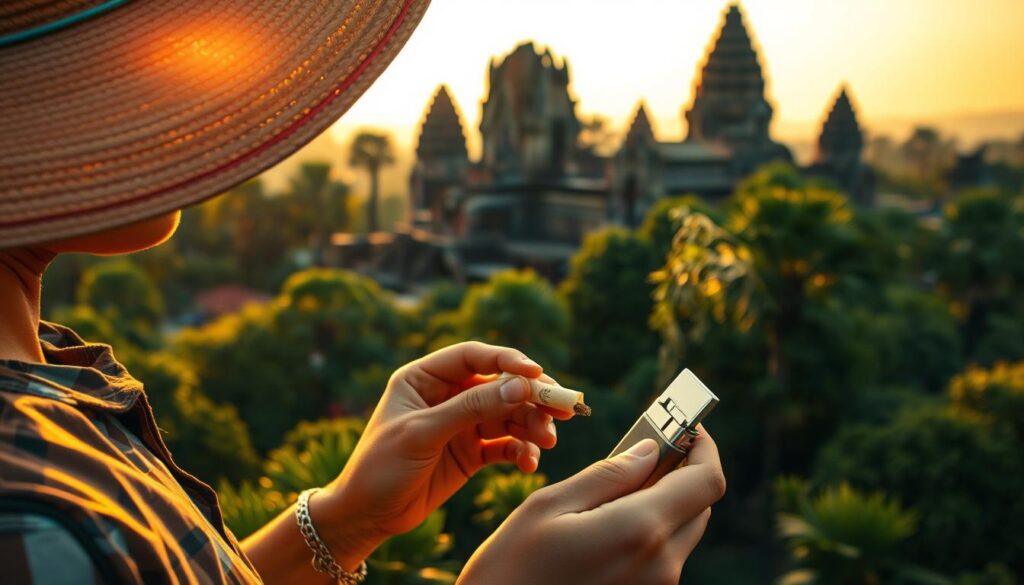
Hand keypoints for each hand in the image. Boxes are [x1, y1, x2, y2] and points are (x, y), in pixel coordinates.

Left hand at [311, 342, 564, 568]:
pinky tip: (528, 464)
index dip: (507, 360)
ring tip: (547, 443)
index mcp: (424, 377)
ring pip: (508, 415)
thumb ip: (471, 408)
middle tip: (562, 409)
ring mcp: (461, 423)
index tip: (537, 373)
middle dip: (531, 397)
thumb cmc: (380, 466)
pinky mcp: (472, 452)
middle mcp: (446, 395)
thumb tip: (520, 386)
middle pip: (499, 385)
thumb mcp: (423, 433)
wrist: (366, 516)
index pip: (473, 356)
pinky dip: (521, 451)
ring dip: (531, 426)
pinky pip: (505, 444)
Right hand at [458, 427, 725, 584]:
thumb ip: (608, 475)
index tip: (687, 428)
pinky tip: (606, 525)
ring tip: (613, 491)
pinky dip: (647, 531)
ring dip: (661, 503)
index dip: (704, 448)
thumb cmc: (510, 568)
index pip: (707, 481)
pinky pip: (662, 557)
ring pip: (681, 531)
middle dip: (679, 473)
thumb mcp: (549, 506)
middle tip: (641, 451)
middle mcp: (661, 565)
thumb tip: (650, 450)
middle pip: (699, 506)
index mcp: (639, 530)